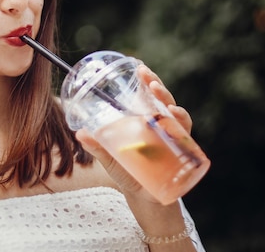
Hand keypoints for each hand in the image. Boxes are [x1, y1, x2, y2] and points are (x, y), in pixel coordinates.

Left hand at [76, 64, 193, 196]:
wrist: (144, 197)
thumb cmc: (128, 172)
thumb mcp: (110, 158)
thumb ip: (97, 147)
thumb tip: (80, 133)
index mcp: (143, 120)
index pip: (147, 95)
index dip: (146, 80)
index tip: (139, 67)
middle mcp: (160, 125)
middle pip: (162, 100)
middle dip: (157, 86)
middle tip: (148, 78)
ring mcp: (171, 136)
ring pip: (175, 113)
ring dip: (169, 102)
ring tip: (159, 94)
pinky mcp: (180, 151)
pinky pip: (185, 135)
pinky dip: (182, 125)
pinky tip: (176, 118)